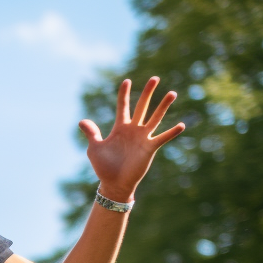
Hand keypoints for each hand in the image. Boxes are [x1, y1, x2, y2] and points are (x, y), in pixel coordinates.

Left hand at [79, 77, 184, 201]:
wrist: (114, 184)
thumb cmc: (104, 167)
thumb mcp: (94, 148)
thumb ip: (91, 133)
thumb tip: (81, 120)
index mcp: (120, 128)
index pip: (123, 106)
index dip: (124, 94)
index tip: (127, 81)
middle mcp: (133, 130)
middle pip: (142, 107)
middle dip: (148, 93)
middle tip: (155, 78)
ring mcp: (143, 138)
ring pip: (155, 118)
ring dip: (163, 106)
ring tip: (172, 93)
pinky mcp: (150, 148)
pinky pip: (162, 138)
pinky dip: (172, 132)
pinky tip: (181, 125)